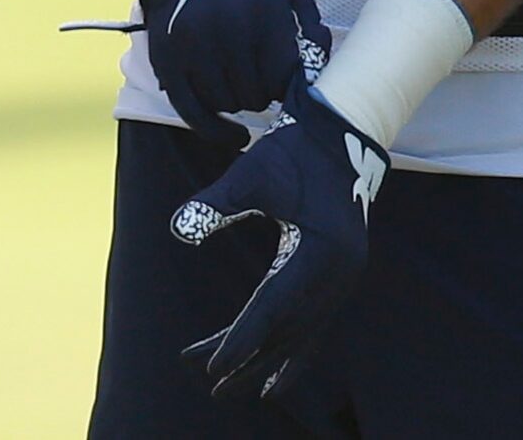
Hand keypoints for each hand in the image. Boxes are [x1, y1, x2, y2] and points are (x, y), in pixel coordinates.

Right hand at [137, 0, 329, 146]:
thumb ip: (312, 23)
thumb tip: (321, 66)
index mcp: (261, 13)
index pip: (283, 77)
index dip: (288, 87)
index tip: (285, 83)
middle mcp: (226, 31)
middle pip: (255, 94)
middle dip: (263, 95)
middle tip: (262, 85)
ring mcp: (192, 47)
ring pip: (226, 104)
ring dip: (239, 104)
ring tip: (242, 90)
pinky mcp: (167, 61)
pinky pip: (192, 111)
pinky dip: (216, 131)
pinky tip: (234, 136)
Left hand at [170, 86, 388, 401]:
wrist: (341, 135)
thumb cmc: (294, 150)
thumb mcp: (253, 172)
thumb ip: (217, 202)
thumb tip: (178, 229)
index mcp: (322, 253)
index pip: (273, 308)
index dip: (240, 341)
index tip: (211, 368)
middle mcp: (339, 276)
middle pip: (287, 331)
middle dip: (248, 360)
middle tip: (211, 386)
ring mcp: (343, 281)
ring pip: (299, 332)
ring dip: (263, 356)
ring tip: (227, 383)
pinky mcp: (338, 279)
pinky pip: (313, 324)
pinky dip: (290, 349)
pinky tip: (271, 373)